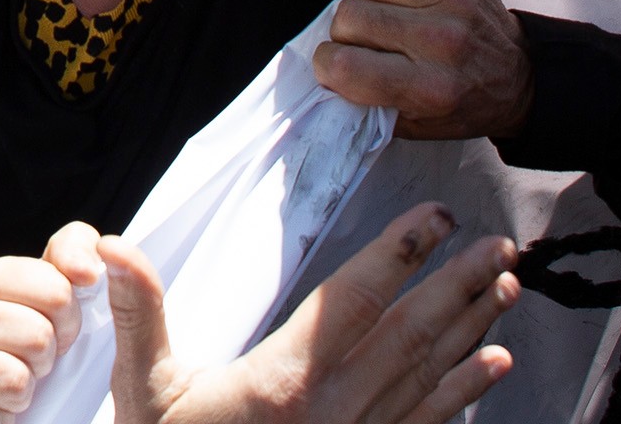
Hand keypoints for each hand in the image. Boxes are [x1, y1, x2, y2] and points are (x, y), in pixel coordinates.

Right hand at [0, 222, 100, 422]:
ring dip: (23, 392)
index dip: (69, 318)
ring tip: (7, 387)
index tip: (54, 328)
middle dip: (46, 358)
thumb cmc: (19, 344)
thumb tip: (86, 269)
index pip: (56, 288)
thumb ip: (74, 253)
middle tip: (28, 362)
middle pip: (39, 335)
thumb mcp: (48, 291)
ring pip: (16, 379)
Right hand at [102, 205, 514, 423]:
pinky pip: (428, 423)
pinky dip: (465, 391)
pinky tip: (493, 365)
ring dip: (472, 328)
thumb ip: (141, 315)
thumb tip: (115, 248)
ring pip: (428, 377)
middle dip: (458, 285)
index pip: (353, 302)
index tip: (434, 217)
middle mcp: (334, 414)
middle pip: (410, 336)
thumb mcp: (145, 391)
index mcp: (283, 384)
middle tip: (499, 244)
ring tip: (505, 286)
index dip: (398, 254)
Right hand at [313, 0, 530, 139]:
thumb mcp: (414, 127)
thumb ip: (366, 106)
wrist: (520, 78)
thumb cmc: (461, 104)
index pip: (344, 66)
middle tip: (365, 42)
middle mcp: (441, 41)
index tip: (337, 67)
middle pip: (350, 16)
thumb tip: (323, 77)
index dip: (327, 65)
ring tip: (384, 11)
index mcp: (428, 88)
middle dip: (345, 32)